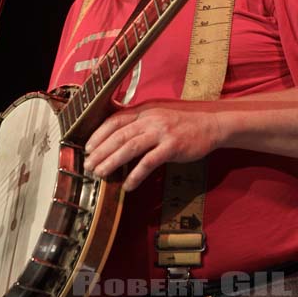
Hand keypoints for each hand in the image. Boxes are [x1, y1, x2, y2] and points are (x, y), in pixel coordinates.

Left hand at [84, 100, 219, 191]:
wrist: (210, 125)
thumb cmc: (181, 123)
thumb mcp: (157, 115)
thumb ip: (139, 122)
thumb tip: (116, 135)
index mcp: (144, 111)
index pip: (115, 120)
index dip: (99, 134)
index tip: (87, 147)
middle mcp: (150, 119)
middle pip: (119, 135)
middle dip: (101, 151)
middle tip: (88, 165)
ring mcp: (162, 132)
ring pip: (130, 147)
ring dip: (112, 162)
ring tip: (101, 174)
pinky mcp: (173, 146)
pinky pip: (149, 162)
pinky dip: (136, 175)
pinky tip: (127, 185)